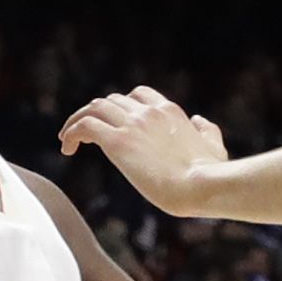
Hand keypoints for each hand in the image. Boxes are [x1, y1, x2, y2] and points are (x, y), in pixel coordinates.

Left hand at [56, 87, 227, 210]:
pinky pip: (84, 126)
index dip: (121, 106)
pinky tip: (67, 149)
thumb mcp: (214, 146)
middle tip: (86, 135)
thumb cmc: (210, 174)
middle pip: (111, 100)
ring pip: (93, 108)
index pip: (138, 95)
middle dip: (97, 115)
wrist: (202, 185)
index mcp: (169, 111)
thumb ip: (207, 131)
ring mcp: (132, 125)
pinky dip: (71, 132)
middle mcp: (148, 112)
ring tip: (68, 139)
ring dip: (77, 120)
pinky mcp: (118, 143)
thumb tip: (198, 120)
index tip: (113, 122)